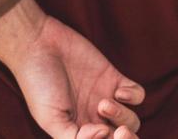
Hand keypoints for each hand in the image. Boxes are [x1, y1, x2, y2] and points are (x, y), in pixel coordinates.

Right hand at [3, 13, 144, 138]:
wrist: (41, 47)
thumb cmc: (40, 86)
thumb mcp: (50, 119)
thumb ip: (73, 137)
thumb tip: (105, 134)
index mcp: (78, 133)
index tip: (93, 132)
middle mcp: (94, 120)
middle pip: (122, 138)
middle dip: (125, 138)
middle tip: (117, 131)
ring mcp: (106, 100)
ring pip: (131, 121)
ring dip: (123, 116)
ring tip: (103, 104)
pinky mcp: (114, 79)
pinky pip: (137, 95)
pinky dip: (133, 97)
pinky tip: (118, 91)